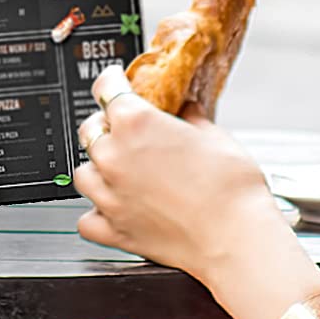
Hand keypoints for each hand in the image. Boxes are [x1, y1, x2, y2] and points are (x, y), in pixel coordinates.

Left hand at [74, 74, 281, 282]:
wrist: (236, 238)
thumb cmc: (231, 189)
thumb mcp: (216, 137)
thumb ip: (191, 119)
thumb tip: (186, 111)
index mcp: (136, 124)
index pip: (106, 87)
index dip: (111, 80)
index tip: (114, 81)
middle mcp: (113, 157)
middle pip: (90, 129)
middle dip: (107, 126)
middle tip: (129, 132)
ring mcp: (109, 196)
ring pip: (83, 173)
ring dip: (98, 168)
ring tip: (122, 171)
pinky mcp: (113, 230)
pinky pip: (87, 219)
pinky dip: (97, 213)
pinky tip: (113, 209)